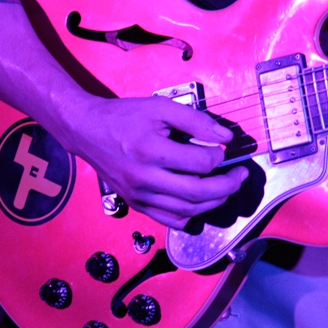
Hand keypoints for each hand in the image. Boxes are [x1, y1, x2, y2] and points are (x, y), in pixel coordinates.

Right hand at [62, 95, 248, 228]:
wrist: (87, 131)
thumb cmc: (124, 117)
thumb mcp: (160, 107)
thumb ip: (195, 120)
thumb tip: (226, 137)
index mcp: (150, 151)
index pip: (200, 163)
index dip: (219, 156)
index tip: (222, 148)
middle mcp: (145, 178)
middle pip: (198, 193)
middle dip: (228, 186)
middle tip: (240, 175)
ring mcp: (140, 196)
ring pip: (188, 211)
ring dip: (214, 201)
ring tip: (225, 187)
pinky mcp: (137, 204)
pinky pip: (171, 220)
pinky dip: (192, 215)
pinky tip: (201, 201)